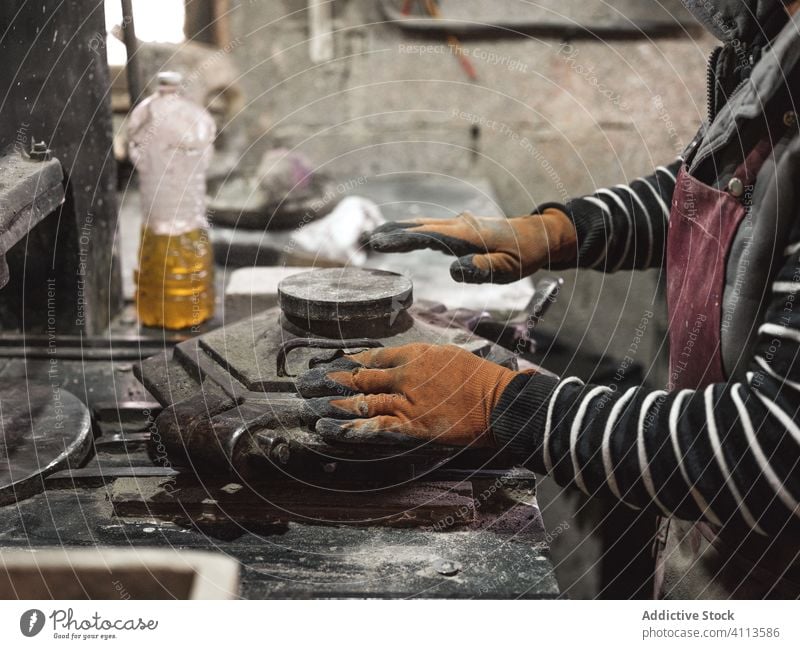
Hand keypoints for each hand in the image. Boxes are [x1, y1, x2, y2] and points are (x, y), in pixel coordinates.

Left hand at [296, 343, 521, 446]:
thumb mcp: (447, 355)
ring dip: (329, 402)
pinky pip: (373, 426)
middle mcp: (405, 375)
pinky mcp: (411, 426)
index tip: (327, 366)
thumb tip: (398, 364)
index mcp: (414, 354)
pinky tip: (326, 426)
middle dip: (327, 380)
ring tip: (305, 403)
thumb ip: (420, 360)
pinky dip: (348, 427)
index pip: (370, 357)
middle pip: (358, 377)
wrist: (500, 401)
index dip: (345, 363)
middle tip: (302, 383)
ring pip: (359, 400)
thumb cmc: (480, 378)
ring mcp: (407, 401)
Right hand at [365, 208, 575, 283]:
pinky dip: (414, 230)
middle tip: (368, 237)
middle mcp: (459, 225)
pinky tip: (406, 234)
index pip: (426, 235)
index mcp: (466, 235)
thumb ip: (481, 267)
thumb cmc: (524, 255)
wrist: (539, 236)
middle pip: (419, 226)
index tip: (379, 241)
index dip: (401, 239)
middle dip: (392, 231)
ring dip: (400, 229)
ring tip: (377, 235)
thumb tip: (453, 269)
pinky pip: (432, 228)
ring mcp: (460, 225)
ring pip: (424, 225)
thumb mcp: (507, 268)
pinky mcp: (462, 229)